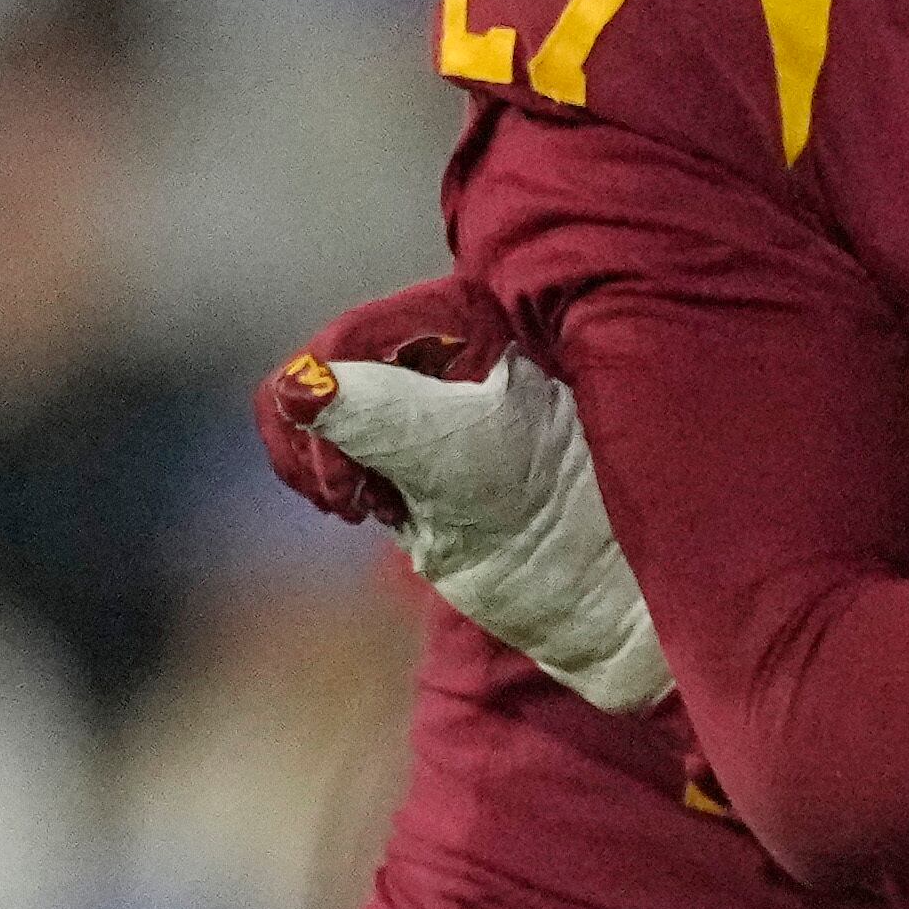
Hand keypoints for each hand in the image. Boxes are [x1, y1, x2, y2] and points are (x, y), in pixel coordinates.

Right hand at [254, 278, 671, 712]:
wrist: (608, 590)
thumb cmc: (563, 511)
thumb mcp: (465, 456)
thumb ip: (381, 414)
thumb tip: (301, 387)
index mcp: (478, 319)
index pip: (351, 338)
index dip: (327, 404)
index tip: (349, 483)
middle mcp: (454, 347)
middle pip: (327, 368)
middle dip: (319, 434)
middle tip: (355, 499)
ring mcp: (435, 402)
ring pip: (324, 408)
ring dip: (326, 461)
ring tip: (372, 505)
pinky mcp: (422, 456)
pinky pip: (342, 446)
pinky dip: (340, 481)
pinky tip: (379, 512)